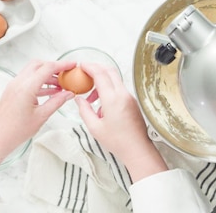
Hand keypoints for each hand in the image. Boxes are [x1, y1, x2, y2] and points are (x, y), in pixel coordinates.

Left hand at [0, 60, 75, 194]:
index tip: (73, 65)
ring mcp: (13, 86)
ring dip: (47, 75)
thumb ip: (57, 102)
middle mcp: (18, 83)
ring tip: (61, 85)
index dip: (63, 65)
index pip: (48, 68)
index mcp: (26, 87)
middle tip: (67, 74)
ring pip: (33, 72)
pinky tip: (50, 92)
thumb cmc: (15, 131)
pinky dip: (39, 82)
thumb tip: (69, 94)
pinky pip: (27, 80)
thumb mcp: (41, 116)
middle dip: (54, 67)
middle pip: (39, 65)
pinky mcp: (11, 92)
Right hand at [76, 63, 167, 182]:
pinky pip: (118, 89)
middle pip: (110, 71)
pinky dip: (108, 89)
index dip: (89, 67)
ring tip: (91, 98)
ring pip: (114, 79)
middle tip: (85, 72)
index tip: (81, 66)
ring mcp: (129, 97)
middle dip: (96, 68)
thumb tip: (79, 100)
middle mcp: (123, 95)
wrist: (137, 148)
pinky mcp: (132, 101)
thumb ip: (84, 110)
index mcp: (113, 99)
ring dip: (101, 81)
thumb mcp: (94, 127)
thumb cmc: (118, 141)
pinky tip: (101, 105)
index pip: (100, 74)